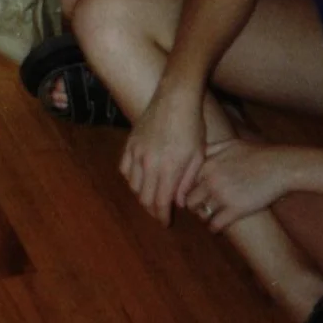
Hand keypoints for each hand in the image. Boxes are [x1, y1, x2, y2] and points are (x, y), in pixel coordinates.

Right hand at [119, 83, 206, 224]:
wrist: (175, 99)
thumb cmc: (192, 126)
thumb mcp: (198, 155)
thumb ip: (187, 181)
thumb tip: (178, 202)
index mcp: (168, 168)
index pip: (160, 202)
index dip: (162, 216)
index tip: (166, 223)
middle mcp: (149, 163)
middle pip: (144, 197)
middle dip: (152, 209)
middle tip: (159, 213)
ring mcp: (136, 153)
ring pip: (133, 185)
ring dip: (141, 196)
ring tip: (151, 198)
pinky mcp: (129, 144)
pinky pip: (124, 169)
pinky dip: (131, 179)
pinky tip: (139, 181)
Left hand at [184, 140, 292, 232]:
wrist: (281, 167)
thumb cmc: (258, 154)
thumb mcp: (230, 144)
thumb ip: (211, 149)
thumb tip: (198, 153)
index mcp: (207, 164)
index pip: (186, 183)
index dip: (189, 191)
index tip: (193, 196)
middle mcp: (210, 180)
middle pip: (189, 201)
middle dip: (194, 206)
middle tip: (200, 209)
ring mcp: (222, 196)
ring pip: (200, 214)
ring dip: (204, 218)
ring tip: (209, 218)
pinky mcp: (236, 210)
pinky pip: (215, 224)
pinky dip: (214, 228)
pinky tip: (216, 228)